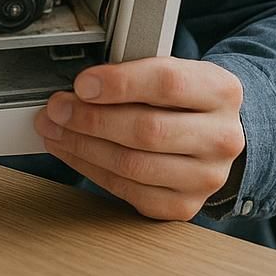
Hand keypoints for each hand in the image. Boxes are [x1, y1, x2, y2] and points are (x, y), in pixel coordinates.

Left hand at [34, 56, 244, 220]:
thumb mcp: (172, 71)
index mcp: (221, 92)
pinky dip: (90, 169)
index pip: (168, 83)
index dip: (119, 83)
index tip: (82, 84)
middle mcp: (221, 138)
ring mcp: (206, 177)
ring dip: (82, 145)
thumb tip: (80, 88)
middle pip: (147, 130)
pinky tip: (71, 150)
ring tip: (55, 129)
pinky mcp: (184, 205)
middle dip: (90, 118)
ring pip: (133, 164)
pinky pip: (127, 190)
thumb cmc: (183, 100)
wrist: (213, 136)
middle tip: (57, 109)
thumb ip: (133, 74)